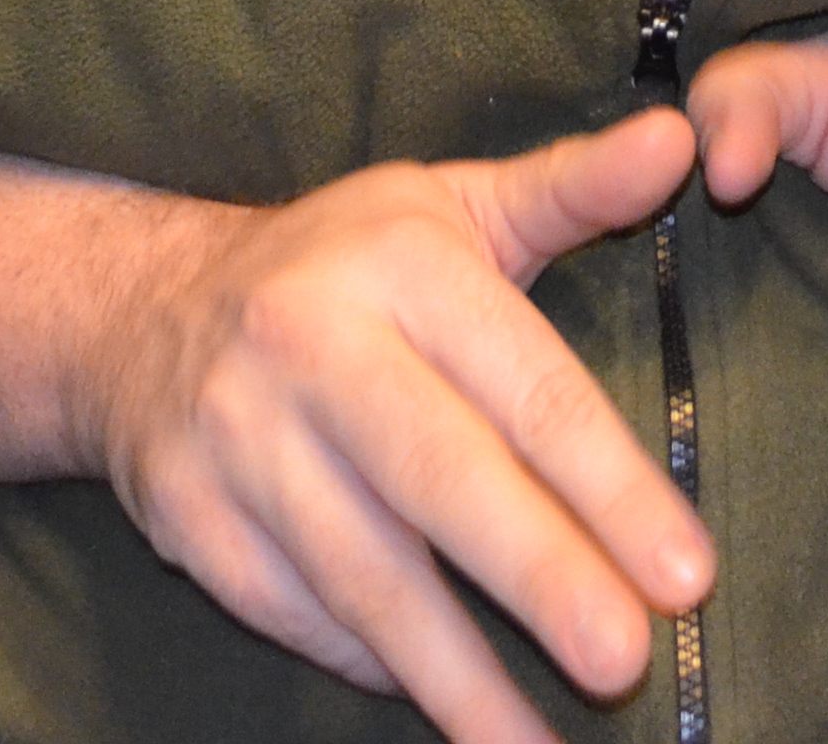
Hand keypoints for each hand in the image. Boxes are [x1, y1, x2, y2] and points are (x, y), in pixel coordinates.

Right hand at [89, 109, 711, 743]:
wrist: (138, 314)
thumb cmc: (343, 266)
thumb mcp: (453, 207)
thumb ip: (574, 189)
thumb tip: (682, 140)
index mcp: (397, 260)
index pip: (525, 386)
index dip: (611, 485)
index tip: (688, 574)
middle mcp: (308, 342)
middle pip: (440, 477)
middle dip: (539, 575)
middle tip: (624, 657)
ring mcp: (236, 438)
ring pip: (364, 573)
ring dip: (459, 673)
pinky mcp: (188, 521)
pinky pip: (299, 612)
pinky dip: (372, 665)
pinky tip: (440, 701)